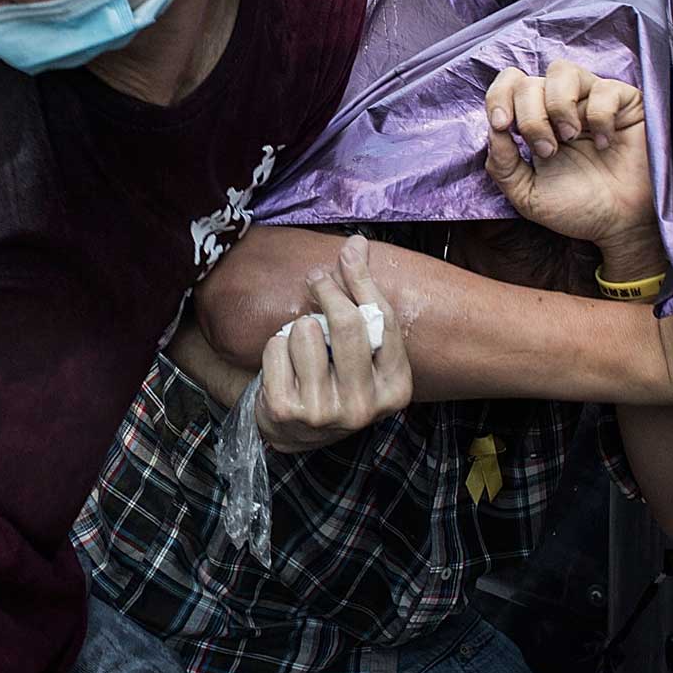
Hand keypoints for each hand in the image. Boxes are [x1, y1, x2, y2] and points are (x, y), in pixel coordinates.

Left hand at [257, 234, 413, 452]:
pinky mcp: (286, 411)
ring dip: (299, 327)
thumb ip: (362, 296)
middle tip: (316, 278)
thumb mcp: (361, 347)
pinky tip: (284, 364)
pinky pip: (277, 348)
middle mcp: (364, 407)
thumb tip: (357, 242)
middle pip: (347, 325)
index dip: (363, 282)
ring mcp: (324, 413)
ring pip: (306, 332)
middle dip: (327, 290)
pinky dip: (276, 346)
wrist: (296, 430)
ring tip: (303, 344)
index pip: (383, 321)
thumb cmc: (335, 377)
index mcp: (395, 389)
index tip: (346, 254)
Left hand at [484, 62, 664, 275]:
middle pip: (529, 81)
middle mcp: (561, 105)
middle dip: (530, 117)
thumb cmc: (579, 209)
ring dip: (557, 105)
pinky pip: (604, 88)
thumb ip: (502, 165)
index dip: (498, 97)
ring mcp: (592, 99)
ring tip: (570, 137)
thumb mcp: (528, 195)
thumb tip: (494, 129)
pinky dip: (599, 116)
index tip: (502, 125)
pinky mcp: (625, 101)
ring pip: (561, 70)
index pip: (509, 85)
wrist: (622, 224)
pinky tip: (605, 142)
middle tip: (547, 151)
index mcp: (536, 122)